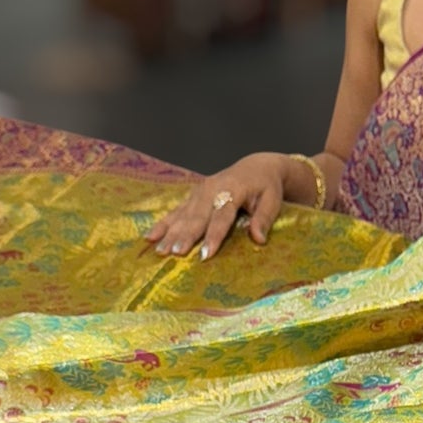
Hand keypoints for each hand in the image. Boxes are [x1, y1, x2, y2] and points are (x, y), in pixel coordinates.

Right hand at [144, 153, 291, 260]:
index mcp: (232, 189)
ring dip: (170, 233)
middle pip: (197, 217)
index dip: (213, 236)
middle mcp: (212, 189)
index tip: (204, 255)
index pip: (221, 216)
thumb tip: (258, 239)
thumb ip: (264, 219)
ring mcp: (199, 191)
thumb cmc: (266, 187)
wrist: (256, 167)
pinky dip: (163, 224)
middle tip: (174, 254)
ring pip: (183, 215)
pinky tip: (150, 237)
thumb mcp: (272, 201)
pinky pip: (175, 211)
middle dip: (185, 236)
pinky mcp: (192, 196)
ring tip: (160, 251)